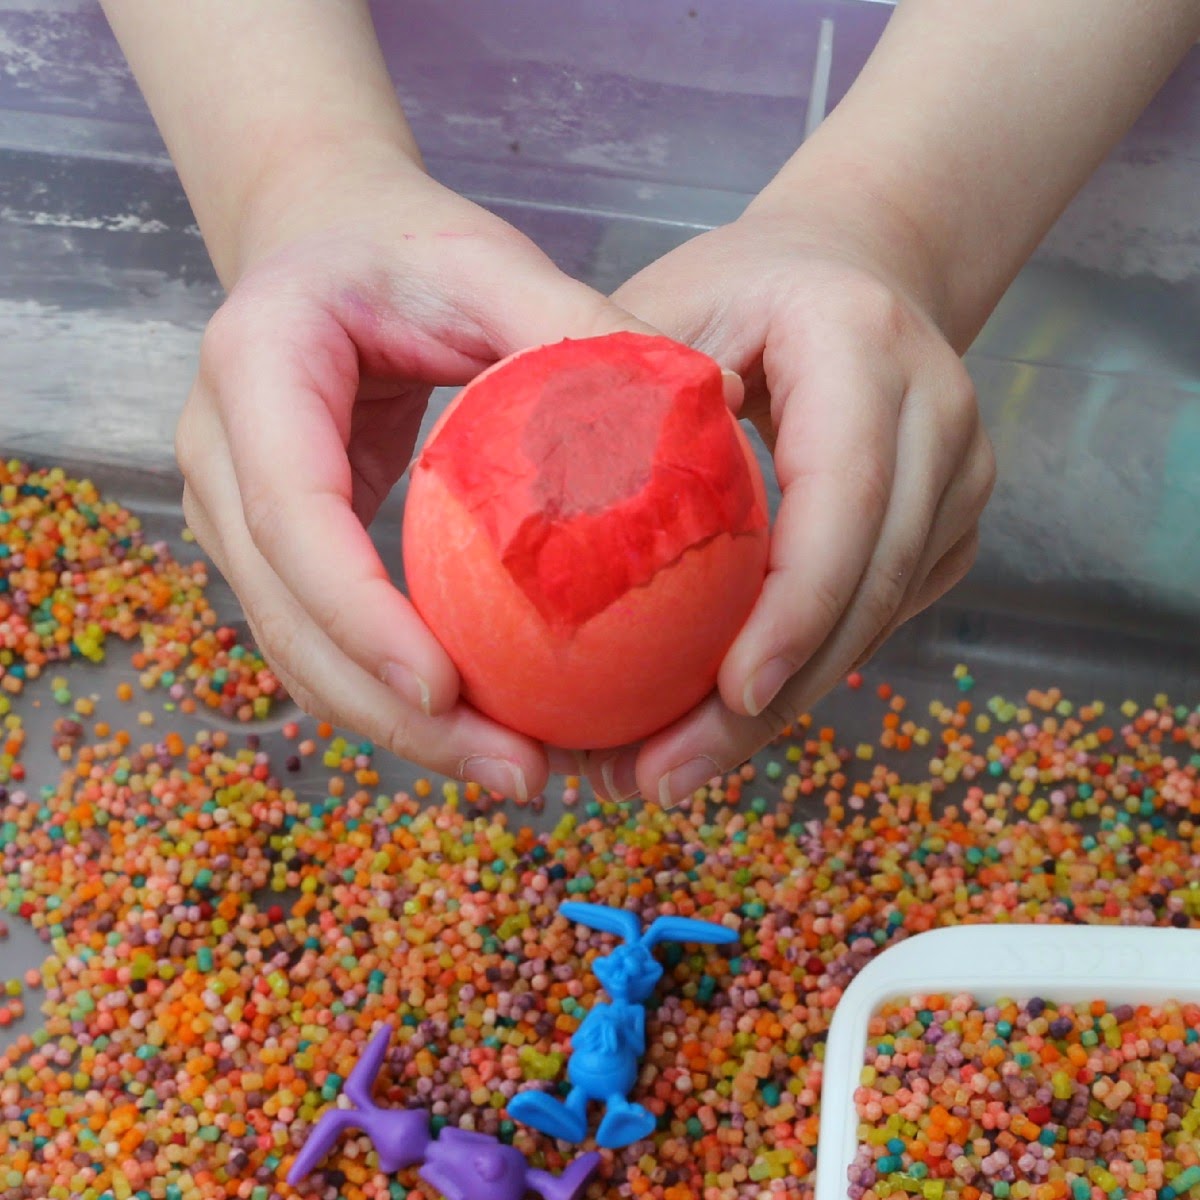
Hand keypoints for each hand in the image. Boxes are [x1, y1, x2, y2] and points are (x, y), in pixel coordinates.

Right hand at [176, 153, 650, 799]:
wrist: (324, 242)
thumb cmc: (408, 248)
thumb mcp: (492, 263)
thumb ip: (579, 324)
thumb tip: (712, 400)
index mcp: (258, 367)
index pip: (294, 515)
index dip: (361, 616)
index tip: (449, 690)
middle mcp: (218, 450)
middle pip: (287, 616)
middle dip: (394, 713)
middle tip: (517, 773)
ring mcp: (229, 508)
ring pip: (297, 652)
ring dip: (399, 729)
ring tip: (515, 773)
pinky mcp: (268, 548)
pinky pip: (321, 642)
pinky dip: (394, 695)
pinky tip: (483, 727)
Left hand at [583, 199, 995, 807]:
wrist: (851, 272)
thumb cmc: (737, 288)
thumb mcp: (663, 302)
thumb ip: (607, 381)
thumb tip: (528, 506)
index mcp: (866, 347)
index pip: (844, 497)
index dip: (794, 608)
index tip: (728, 696)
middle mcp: (938, 418)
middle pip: (870, 587)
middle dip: (770, 703)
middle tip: (661, 777)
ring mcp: (957, 479)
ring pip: (875, 623)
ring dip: (774, 710)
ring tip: (665, 769)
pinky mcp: (944, 528)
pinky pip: (872, 621)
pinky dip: (795, 673)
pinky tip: (712, 718)